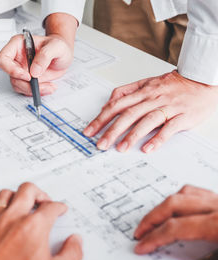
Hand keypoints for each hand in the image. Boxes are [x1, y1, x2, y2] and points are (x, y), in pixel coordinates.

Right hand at [0, 34, 73, 95]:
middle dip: (25, 83)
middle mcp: (16, 58)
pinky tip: (47, 87)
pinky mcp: (26, 79)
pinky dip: (36, 92)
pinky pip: (25, 89)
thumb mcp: (56, 47)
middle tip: (39, 84)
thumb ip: (45, 56)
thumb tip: (34, 71)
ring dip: (32, 89)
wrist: (63, 55)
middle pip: (10, 75)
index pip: (3, 58)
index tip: (27, 75)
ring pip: (17, 85)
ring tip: (48, 86)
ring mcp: (20, 69)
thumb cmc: (58, 46)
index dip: (12, 69)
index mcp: (18, 45)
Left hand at [0, 182, 82, 259]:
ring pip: (7, 194)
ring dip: (19, 196)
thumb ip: (69, 255)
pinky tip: (6, 217)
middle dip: (40, 193)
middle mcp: (12, 219)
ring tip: (25, 203)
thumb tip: (74, 243)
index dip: (59, 207)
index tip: (60, 210)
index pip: (51, 207)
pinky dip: (3, 208)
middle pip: (28, 190)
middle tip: (45, 201)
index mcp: (32, 226)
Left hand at [83, 71, 217, 152]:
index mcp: (142, 91)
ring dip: (132, 135)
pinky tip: (147, 148)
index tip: (90, 130)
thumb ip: (127, 92)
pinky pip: (169, 128)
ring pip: (147, 120)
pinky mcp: (183, 116)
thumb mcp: (147, 83)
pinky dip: (158, 138)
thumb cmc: (174, 84)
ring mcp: (168, 107)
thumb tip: (109, 102)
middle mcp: (153, 98)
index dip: (101, 118)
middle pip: (128, 114)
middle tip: (100, 143)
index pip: (117, 105)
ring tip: (120, 148)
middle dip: (112, 130)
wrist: (202, 78)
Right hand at [134, 185, 217, 259]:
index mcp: (217, 225)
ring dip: (165, 207)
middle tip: (140, 232)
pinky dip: (183, 198)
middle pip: (174, 204)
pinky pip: (198, 192)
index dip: (154, 238)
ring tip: (155, 221)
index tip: (142, 246)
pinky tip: (179, 210)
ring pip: (185, 193)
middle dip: (152, 219)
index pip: (175, 228)